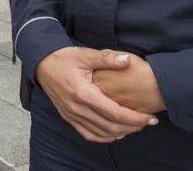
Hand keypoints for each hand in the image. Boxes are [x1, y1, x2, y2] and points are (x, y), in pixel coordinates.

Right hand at [36, 47, 157, 142]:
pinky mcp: (68, 117)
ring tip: (136, 127)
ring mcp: (71, 115)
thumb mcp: (85, 54)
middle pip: (110, 126)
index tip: (150, 118)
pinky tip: (115, 134)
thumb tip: (127, 60)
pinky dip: (104, 137)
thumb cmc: (63, 58)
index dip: (135, 118)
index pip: (114, 112)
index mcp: (83, 93)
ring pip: (101, 133)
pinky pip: (88, 134)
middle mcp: (77, 108)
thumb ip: (107, 58)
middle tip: (149, 123)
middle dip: (133, 127)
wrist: (42, 65)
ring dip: (121, 133)